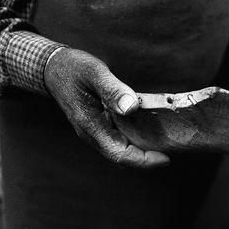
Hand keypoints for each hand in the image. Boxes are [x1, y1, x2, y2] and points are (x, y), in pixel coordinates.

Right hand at [44, 48, 169, 167]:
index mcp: (91, 126)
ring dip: (143, 151)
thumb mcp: (94, 73)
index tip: (166, 158)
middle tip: (173, 150)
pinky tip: (151, 131)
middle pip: (123, 157)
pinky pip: (120, 139)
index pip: (119, 154)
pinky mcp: (100, 126)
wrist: (54, 68)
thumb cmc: (74, 69)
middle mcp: (94, 134)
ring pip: (122, 150)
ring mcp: (96, 131)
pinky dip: (137, 140)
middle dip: (148, 159)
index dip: (144, 161)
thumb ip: (112, 90)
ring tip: (167, 144)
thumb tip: (131, 108)